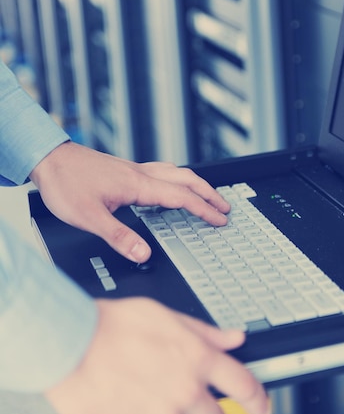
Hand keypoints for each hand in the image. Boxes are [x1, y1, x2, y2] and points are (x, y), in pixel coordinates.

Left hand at [29, 141, 229, 261]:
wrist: (49, 159)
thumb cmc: (66, 184)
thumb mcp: (89, 218)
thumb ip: (118, 236)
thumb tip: (143, 254)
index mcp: (137, 185)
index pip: (181, 197)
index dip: (203, 209)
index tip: (220, 218)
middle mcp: (140, 174)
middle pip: (185, 179)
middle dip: (208, 193)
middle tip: (225, 206)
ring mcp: (134, 170)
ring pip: (175, 172)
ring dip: (195, 183)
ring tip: (207, 194)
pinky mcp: (125, 170)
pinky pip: (161, 172)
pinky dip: (177, 179)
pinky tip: (170, 186)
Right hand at [45, 298, 269, 413]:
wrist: (72, 345)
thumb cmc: (114, 325)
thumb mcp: (165, 315)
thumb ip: (204, 332)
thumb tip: (234, 337)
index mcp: (196, 358)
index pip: (244, 384)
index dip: (259, 398)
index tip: (261, 405)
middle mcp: (186, 391)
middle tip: (190, 403)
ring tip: (157, 405)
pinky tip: (137, 411)